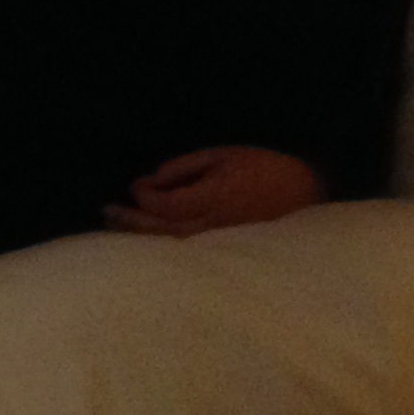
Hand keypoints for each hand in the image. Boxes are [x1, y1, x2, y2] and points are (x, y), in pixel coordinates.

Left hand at [102, 145, 323, 236]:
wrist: (308, 199)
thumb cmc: (265, 170)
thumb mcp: (224, 157)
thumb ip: (186, 167)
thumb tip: (152, 180)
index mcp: (211, 201)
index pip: (162, 205)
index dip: (143, 194)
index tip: (135, 184)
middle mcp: (211, 229)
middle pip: (159, 232)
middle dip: (129, 222)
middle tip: (105, 211)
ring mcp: (219, 247)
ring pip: (170, 249)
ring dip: (140, 240)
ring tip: (116, 231)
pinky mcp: (226, 258)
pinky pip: (186, 257)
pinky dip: (162, 249)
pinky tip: (148, 244)